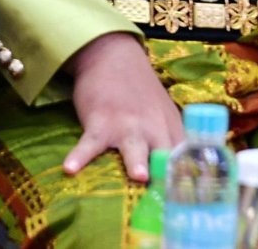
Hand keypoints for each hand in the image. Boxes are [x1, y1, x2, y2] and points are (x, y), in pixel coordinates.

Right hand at [62, 32, 182, 182]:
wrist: (114, 56)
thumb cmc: (140, 94)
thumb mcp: (164, 114)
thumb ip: (171, 142)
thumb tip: (179, 176)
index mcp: (171, 129)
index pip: (184, 158)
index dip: (187, 179)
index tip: (188, 202)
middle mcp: (153, 128)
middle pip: (164, 152)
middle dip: (168, 171)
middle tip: (170, 191)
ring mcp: (127, 124)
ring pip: (133, 145)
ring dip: (136, 159)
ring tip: (138, 176)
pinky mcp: (100, 121)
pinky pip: (89, 142)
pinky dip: (79, 156)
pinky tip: (69, 169)